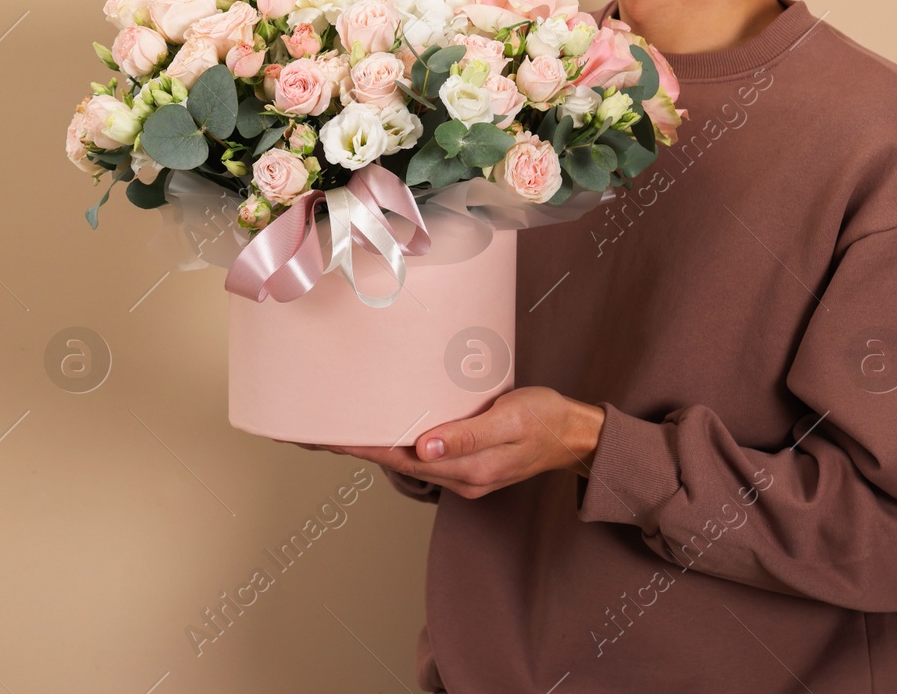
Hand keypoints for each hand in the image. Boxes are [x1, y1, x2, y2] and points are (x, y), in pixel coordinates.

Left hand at [277, 387, 604, 499]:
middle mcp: (460, 476)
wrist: (577, 434)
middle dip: (360, 449)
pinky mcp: (469, 463)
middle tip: (319, 431)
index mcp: (467, 468)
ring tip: (342, 431)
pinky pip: (425, 457)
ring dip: (376, 447)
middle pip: (397, 462)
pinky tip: (387, 432)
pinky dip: (400, 445)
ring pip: (409, 461)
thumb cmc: (546, 418)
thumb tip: (423, 448)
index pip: (401, 458)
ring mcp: (464, 473)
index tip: (331, 437)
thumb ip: (468, 435)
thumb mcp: (510, 420)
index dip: (364, 448)